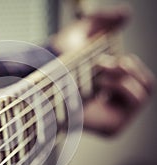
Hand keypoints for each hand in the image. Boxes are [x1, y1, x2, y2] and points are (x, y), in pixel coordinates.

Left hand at [50, 6, 154, 134]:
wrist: (41, 80)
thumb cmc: (56, 60)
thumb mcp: (82, 32)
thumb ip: (104, 20)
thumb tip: (127, 13)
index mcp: (109, 90)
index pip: (138, 79)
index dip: (128, 65)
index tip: (103, 60)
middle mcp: (113, 105)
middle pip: (147, 84)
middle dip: (129, 67)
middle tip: (102, 64)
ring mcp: (113, 117)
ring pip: (146, 91)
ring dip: (124, 75)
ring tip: (99, 75)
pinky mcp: (112, 127)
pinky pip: (138, 100)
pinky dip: (122, 86)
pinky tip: (100, 85)